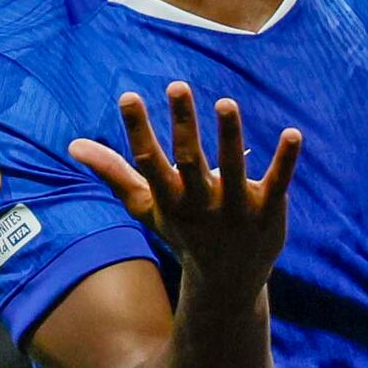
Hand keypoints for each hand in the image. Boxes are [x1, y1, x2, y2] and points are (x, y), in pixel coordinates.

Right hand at [70, 81, 300, 291]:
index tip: (129, 96)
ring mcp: (236, 210)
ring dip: (229, 136)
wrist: (226, 282)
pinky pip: (278, 183)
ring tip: (226, 103)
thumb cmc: (183, 233)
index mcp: (170, 200)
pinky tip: (292, 133)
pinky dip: (285, 160)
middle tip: (176, 85)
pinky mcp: (269, 212)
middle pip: (190, 161)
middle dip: (183, 124)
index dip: (138, 129)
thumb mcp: (147, 207)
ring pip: (233, 170)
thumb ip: (114, 173)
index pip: (150, 162)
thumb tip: (75, 145)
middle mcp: (201, 205)